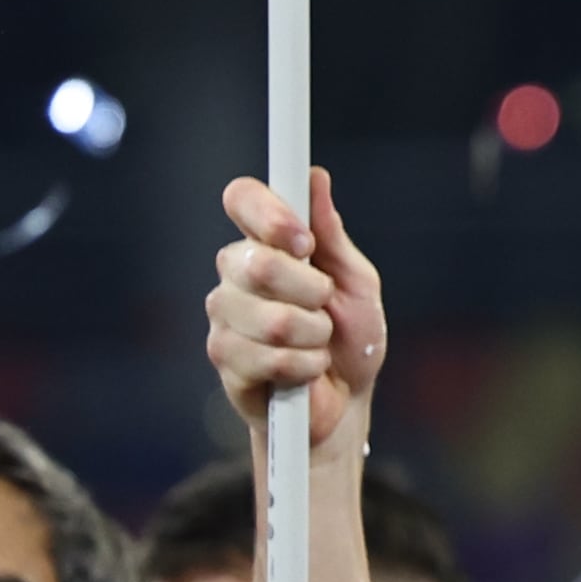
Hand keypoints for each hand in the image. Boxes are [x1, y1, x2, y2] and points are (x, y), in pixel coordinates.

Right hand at [205, 172, 387, 450]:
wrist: (344, 404)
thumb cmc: (350, 339)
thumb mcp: (356, 283)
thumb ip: (332, 235)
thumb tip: (315, 177)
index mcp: (266, 242)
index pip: (242, 198)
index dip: (269, 214)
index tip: (304, 240)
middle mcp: (236, 272)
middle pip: (260, 263)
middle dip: (311, 293)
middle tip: (324, 307)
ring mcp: (225, 315)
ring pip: (272, 318)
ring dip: (314, 337)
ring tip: (317, 344)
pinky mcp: (224, 357)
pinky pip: (270, 357)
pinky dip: (305, 366)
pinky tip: (305, 370)